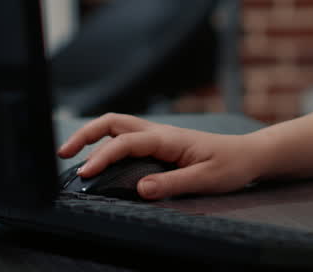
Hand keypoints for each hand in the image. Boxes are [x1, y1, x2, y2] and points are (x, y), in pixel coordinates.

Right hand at [57, 113, 266, 199]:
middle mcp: (160, 133)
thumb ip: (173, 183)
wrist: (249, 155)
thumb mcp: (206, 179)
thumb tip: (141, 189)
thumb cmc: (231, 166)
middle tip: (63, 152)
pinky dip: (106, 143)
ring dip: (93, 136)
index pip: (125, 143)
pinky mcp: (161, 145)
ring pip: (118, 127)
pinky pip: (127, 138)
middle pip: (113, 122)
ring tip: (72, 156)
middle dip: (85, 134)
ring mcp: (159, 137)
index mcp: (168, 139)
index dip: (102, 157)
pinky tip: (99, 160)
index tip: (85, 175)